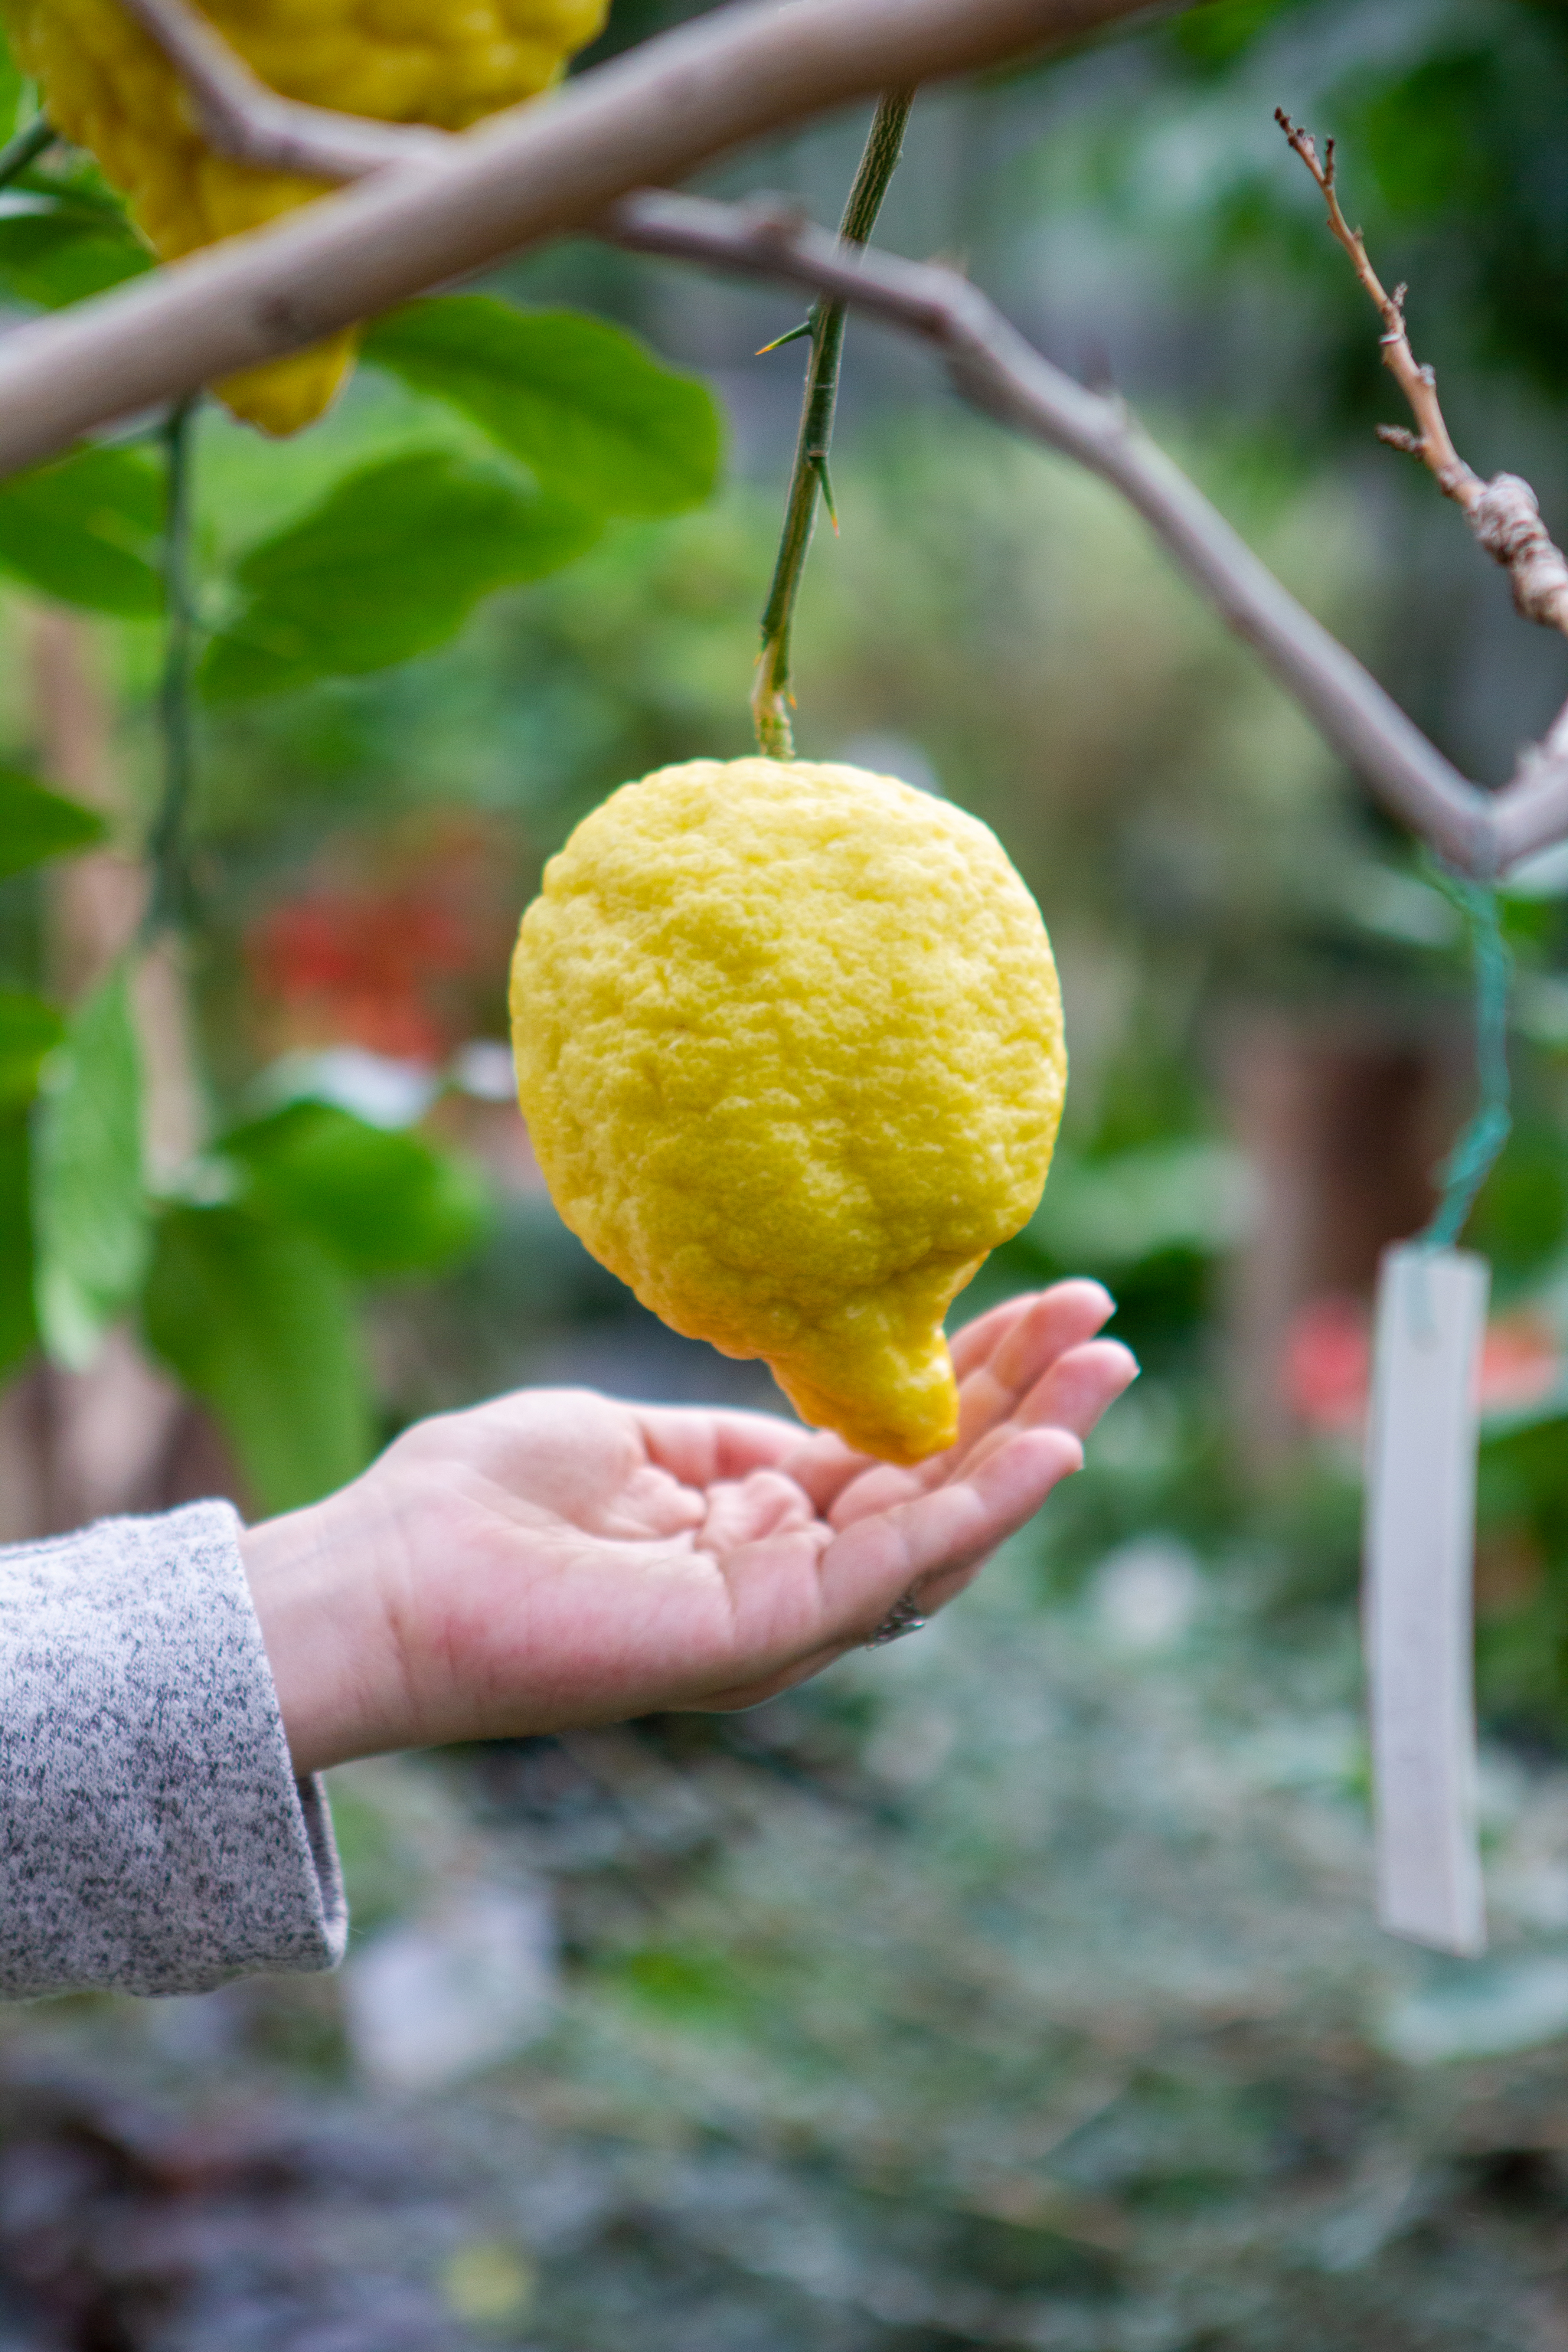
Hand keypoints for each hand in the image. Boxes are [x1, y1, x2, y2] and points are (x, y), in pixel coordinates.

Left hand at [239, 1282, 1135, 1774]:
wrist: (383, 1577)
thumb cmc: (479, 1501)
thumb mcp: (629, 1440)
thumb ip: (731, 1438)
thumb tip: (816, 1413)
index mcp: (753, 1527)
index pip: (894, 1455)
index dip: (969, 1382)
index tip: (1040, 1306)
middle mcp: (784, 1580)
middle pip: (939, 1491)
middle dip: (1026, 1407)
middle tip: (1107, 1332)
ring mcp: (778, 1614)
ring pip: (939, 1531)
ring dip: (1031, 1448)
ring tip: (1106, 1367)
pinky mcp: (758, 1633)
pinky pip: (891, 1568)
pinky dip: (976, 1510)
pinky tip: (1042, 1451)